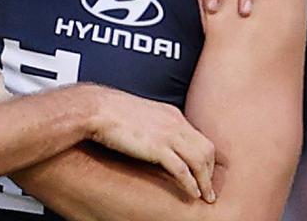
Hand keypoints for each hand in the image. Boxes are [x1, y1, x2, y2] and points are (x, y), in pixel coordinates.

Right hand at [89, 87, 217, 202]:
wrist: (97, 109)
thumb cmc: (110, 111)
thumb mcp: (141, 115)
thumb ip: (153, 126)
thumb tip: (153, 139)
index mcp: (171, 114)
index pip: (198, 137)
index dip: (204, 156)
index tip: (204, 170)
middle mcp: (175, 123)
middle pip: (206, 149)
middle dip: (210, 171)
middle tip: (208, 186)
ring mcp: (168, 136)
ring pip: (200, 161)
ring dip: (205, 181)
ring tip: (206, 196)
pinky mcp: (158, 149)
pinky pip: (183, 170)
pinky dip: (191, 184)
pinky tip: (193, 194)